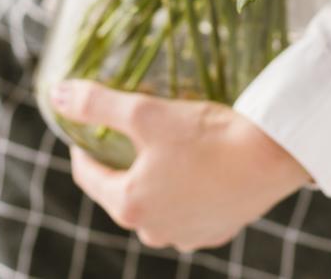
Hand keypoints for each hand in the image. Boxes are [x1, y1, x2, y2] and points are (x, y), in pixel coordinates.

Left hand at [52, 79, 310, 250]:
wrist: (273, 156)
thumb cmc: (207, 134)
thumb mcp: (145, 111)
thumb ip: (97, 104)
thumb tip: (57, 94)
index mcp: (130, 204)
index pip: (88, 176)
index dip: (84, 147)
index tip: (89, 126)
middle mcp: (154, 230)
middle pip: (122, 193)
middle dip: (123, 163)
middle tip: (134, 133)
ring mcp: (187, 236)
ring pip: (156, 205)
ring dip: (156, 181)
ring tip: (168, 149)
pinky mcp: (217, 233)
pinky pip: (189, 211)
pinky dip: (187, 192)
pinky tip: (199, 168)